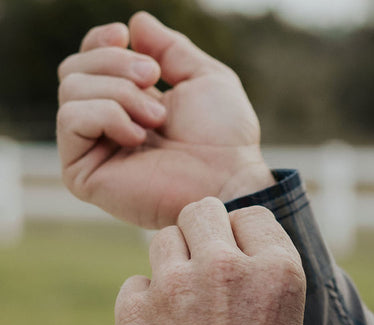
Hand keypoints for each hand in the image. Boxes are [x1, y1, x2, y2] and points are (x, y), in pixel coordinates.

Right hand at [57, 11, 274, 228]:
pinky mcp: (84, 176)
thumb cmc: (225, 139)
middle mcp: (105, 130)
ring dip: (119, 91)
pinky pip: (71, 120)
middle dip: (114, 63)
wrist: (228, 179)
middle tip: (153, 78)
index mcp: (129, 107)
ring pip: (71, 90)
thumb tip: (135, 22)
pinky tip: (137, 135)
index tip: (123, 33)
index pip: (86, 64)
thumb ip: (170, 48)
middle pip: (72, 70)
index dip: (98, 43)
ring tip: (156, 117)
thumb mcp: (203, 76)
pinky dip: (106, 114)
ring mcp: (93, 154)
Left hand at [114, 198, 305, 324]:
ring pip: (165, 241)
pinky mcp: (134, 308)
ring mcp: (176, 285)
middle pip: (202, 213)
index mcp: (277, 271)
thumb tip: (227, 239)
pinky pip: (136, 285)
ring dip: (173, 269)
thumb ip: (258, 276)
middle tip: (205, 280)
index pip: (252, 217)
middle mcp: (226, 267)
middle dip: (202, 238)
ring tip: (186, 318)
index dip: (243, 240)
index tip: (241, 268)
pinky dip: (145, 308)